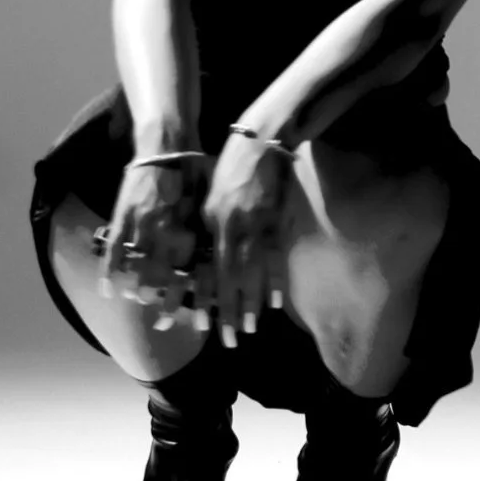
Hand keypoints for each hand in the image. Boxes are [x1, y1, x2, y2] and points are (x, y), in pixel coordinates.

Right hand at [98, 155, 213, 319]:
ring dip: (139, 288)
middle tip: (164, 325)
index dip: (196, 296)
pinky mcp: (123, 215)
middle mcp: (167, 230)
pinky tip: (108, 289)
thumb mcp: (212, 201)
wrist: (168, 145)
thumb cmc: (196, 171)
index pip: (193, 271)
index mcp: (191, 228)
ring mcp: (142, 224)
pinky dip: (109, 270)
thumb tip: (225, 256)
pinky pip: (113, 248)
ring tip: (140, 302)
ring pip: (139, 266)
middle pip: (165, 276)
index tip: (199, 318)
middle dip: (166, 303)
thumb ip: (211, 229)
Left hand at [198, 136, 287, 347]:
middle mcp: (233, 230)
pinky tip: (274, 302)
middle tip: (228, 339)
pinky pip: (275, 257)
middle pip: (228, 279)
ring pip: (251, 274)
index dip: (205, 299)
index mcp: (213, 224)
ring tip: (249, 328)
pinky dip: (274, 280)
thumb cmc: (231, 167)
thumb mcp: (211, 196)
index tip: (203, 325)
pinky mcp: (276, 221)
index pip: (207, 270)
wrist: (261, 141)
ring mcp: (257, 227)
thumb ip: (209, 227)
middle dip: (227, 311)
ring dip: (250, 303)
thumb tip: (207, 256)